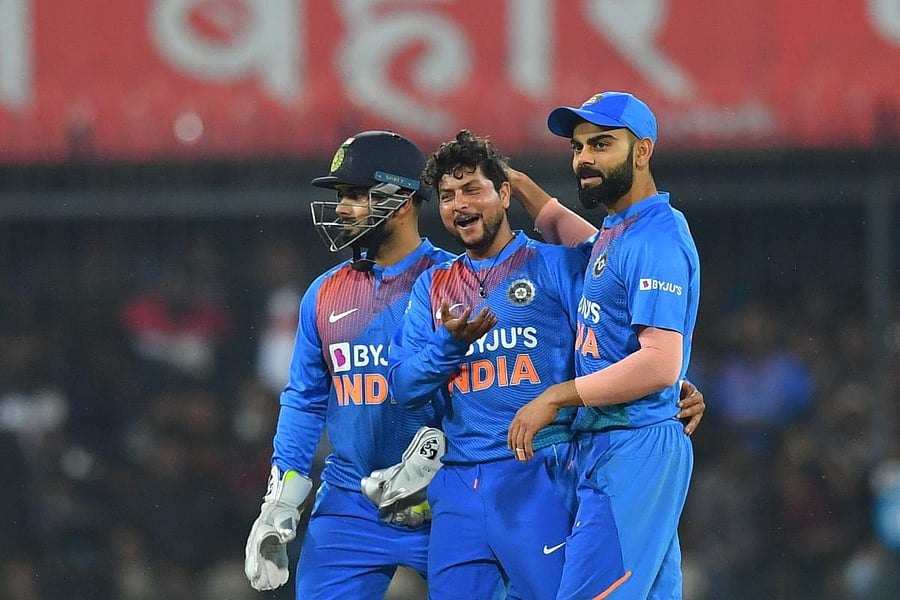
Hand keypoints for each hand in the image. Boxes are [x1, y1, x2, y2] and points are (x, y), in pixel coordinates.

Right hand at [244, 467, 311, 590]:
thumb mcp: (284, 516)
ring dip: (268, 572)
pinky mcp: (274, 542)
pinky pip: (274, 557)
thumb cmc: (284, 507)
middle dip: (260, 573)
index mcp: (259, 531)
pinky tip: (282, 577)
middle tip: (264, 586)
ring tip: (271, 586)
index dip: (255, 565)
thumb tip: (286, 537)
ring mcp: (266, 540)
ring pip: (265, 559)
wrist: (285, 499)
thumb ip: (285, 527)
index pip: (255, 551)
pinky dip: (277, 567)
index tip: (254, 577)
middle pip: (258, 558)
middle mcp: (260, 537)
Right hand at [440, 300, 496, 342]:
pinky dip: (491, 326)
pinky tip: (495, 319)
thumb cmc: (450, 327)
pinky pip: (485, 331)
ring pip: (481, 329)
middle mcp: (465, 333)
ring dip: (488, 321)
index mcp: (456, 328)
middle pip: (474, 325)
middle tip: (487, 308)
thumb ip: (444, 309)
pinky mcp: (477, 337)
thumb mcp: (445, 318)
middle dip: (481, 317)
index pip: (461, 322)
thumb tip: (444, 299)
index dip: (465, 316)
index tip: (469, 308)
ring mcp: (471, 336)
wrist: (453, 341)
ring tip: (493, 313)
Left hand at [507, 385, 564, 461]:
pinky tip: (531, 455)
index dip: (510, 440)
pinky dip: (528, 450)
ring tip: (524, 459)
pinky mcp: (531, 428)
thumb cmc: (545, 405)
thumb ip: (529, 419)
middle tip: (518, 457)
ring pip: (519, 442)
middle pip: (514, 438)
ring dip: (521, 452)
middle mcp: (519, 420)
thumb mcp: (532, 411)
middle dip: (515, 449)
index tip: (511, 448)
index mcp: (518, 415)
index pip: (511, 430)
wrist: (550, 400)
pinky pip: (527, 442)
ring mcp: (524, 424)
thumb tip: (531, 429)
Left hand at [676, 380, 704, 435]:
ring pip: (697, 418)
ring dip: (691, 424)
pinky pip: (695, 424)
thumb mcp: (676, 387)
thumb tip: (665, 387)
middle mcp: (699, 401)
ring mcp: (698, 410)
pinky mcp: (696, 417)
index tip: (678, 405)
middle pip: (696, 408)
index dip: (686, 401)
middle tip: (677, 416)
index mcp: (694, 392)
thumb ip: (673, 389)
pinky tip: (687, 433)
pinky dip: (691, 428)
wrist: (678, 396)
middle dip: (687, 412)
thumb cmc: (675, 389)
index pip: (693, 397)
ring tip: (685, 430)